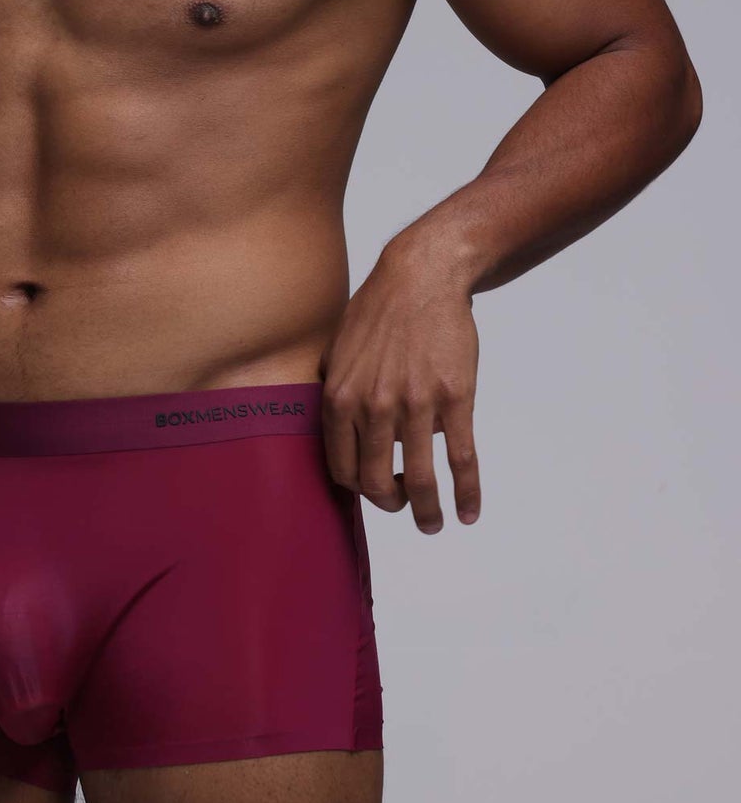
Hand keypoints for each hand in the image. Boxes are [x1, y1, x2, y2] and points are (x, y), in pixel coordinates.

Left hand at [320, 237, 480, 531]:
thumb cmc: (378, 310)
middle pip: (376, 484)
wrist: (423, 277)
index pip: (341, 469)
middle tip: (403, 507)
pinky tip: (468, 512)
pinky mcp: (455, 399)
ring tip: (431, 525)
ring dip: (426, 513)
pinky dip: (466, 494)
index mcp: (340, 398)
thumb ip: (333, 392)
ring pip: (420, 480)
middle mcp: (374, 407)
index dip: (357, 489)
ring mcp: (416, 405)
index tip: (372, 490)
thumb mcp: (337, 349)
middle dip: (390, 506)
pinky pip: (461, 460)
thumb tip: (333, 431)